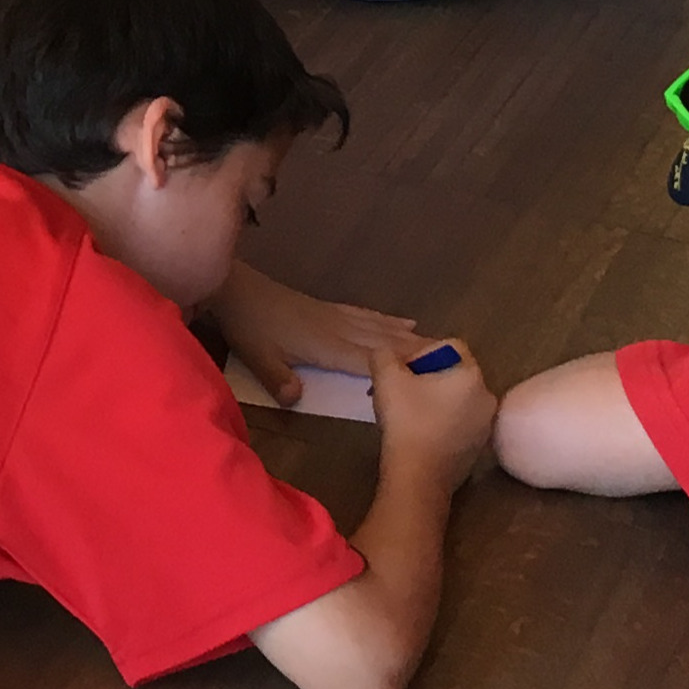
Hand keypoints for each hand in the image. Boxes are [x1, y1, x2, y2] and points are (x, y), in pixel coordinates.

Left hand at [210, 264, 420, 406]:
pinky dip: (388, 319)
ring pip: (381, 327)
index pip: (370, 360)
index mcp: (325, 345)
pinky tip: (404, 321)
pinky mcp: (329, 308)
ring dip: (410, 336)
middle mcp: (338, 328)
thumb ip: (278, 379)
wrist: (236, 288)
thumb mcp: (257, 358)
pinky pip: (367, 314)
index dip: (399, 369)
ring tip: (439, 345)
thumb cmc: (248, 326)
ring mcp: (336, 316)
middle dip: (417, 352)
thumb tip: (296, 400)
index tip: (431, 377)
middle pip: (385, 342)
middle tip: (452, 361)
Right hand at [366, 340, 497, 490]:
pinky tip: (419, 434)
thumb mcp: (386, 379)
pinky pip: (459, 423)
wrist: (418, 477)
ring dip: (434, 400)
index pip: (450, 346)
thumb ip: (384, 355)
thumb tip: (386, 354)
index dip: (422, 352)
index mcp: (471, 375)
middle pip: (454, 373)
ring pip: (457, 400)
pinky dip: (441, 422)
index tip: (401, 372)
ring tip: (407, 414)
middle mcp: (487, 396)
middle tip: (400, 391)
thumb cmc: (406, 422)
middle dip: (426, 378)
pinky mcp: (478, 448)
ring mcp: (485, 425)